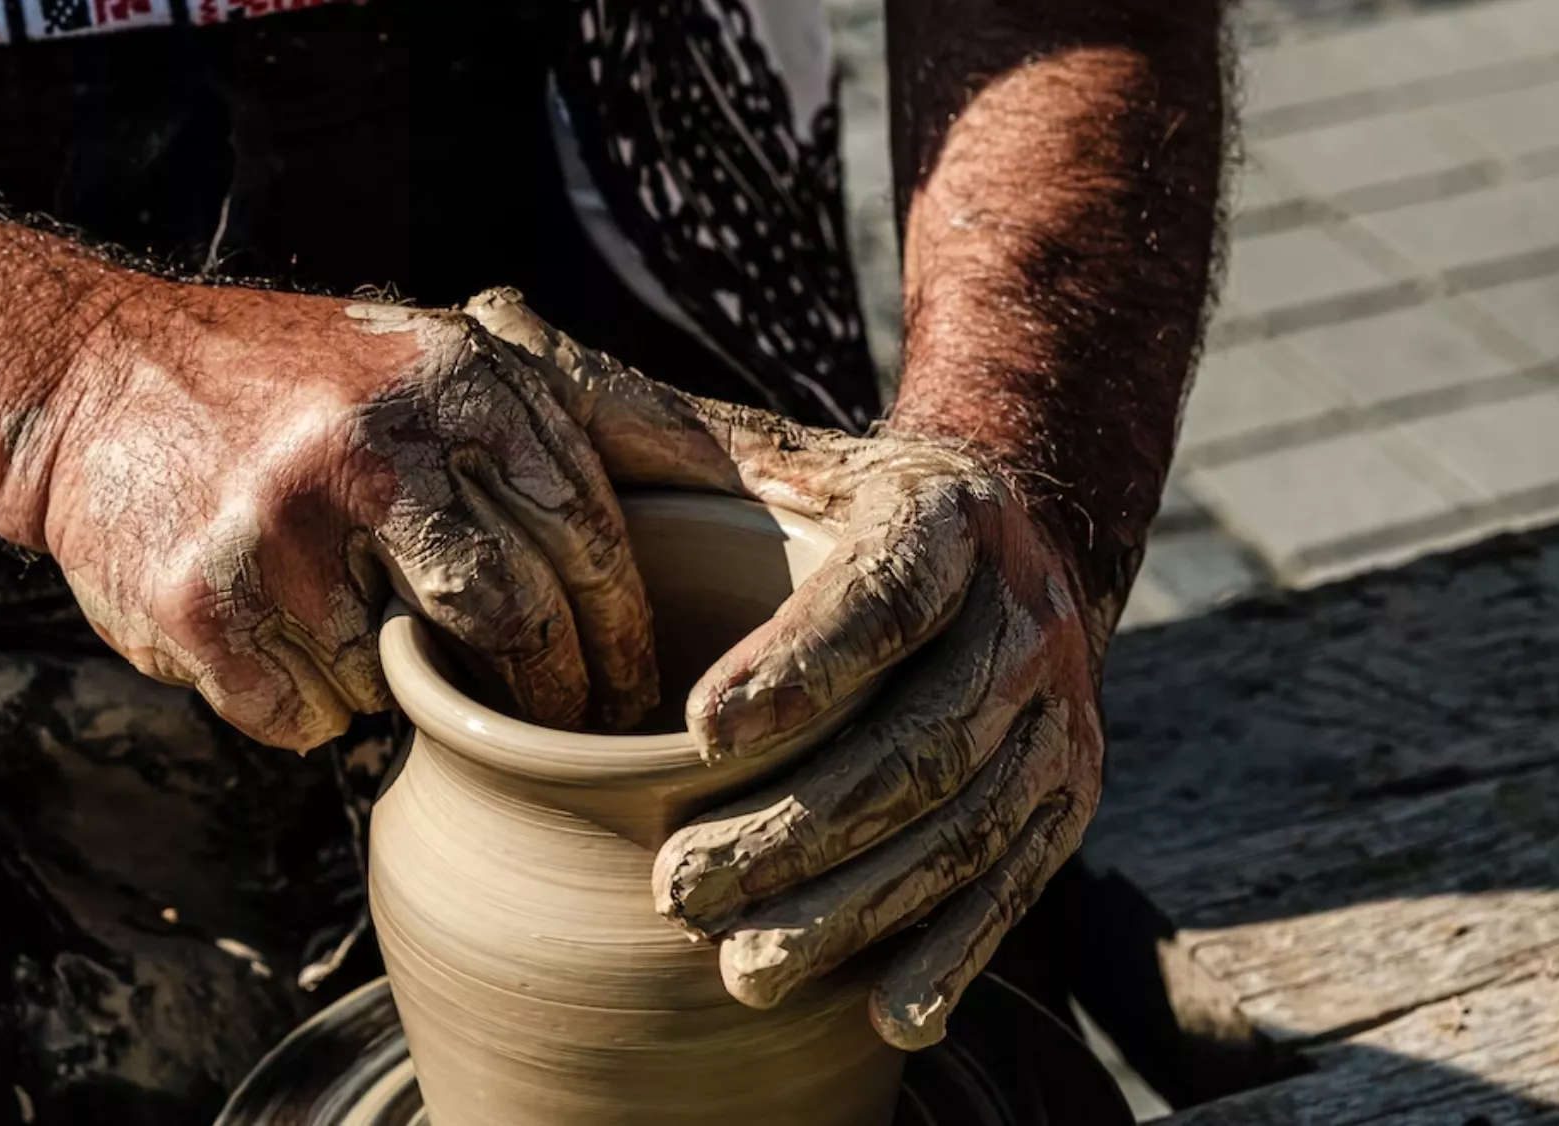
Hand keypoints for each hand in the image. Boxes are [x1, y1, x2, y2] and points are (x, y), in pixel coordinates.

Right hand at [36, 286, 659, 749]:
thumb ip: (591, 409)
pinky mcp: (201, 609)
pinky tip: (289, 643)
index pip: (588, 539)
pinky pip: (311, 717)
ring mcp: (280, 534)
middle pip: (518, 623)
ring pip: (409, 685)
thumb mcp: (454, 356)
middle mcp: (372, 449)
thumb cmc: (312, 382)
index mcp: (454, 383)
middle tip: (568, 733)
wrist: (98, 381)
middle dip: (557, 697)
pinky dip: (318, 704)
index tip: (641, 696)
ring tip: (377, 637)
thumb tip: (738, 479)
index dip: (626, 635)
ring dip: (410, 690)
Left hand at [469, 289, 1106, 1049]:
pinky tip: (885, 1009)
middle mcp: (1020, 611)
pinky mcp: (1066, 795)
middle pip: (919, 734)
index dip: (800, 661)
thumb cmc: (828, 506)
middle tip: (676, 889)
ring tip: (739, 963)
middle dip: (798, 825)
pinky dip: (954, 951)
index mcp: (940, 516)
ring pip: (962, 824)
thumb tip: (493, 324)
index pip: (877, 590)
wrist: (996, 545)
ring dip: (854, 905)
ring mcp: (1056, 711)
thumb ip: (640, 416)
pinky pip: (1016, 883)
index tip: (695, 729)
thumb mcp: (759, 447)